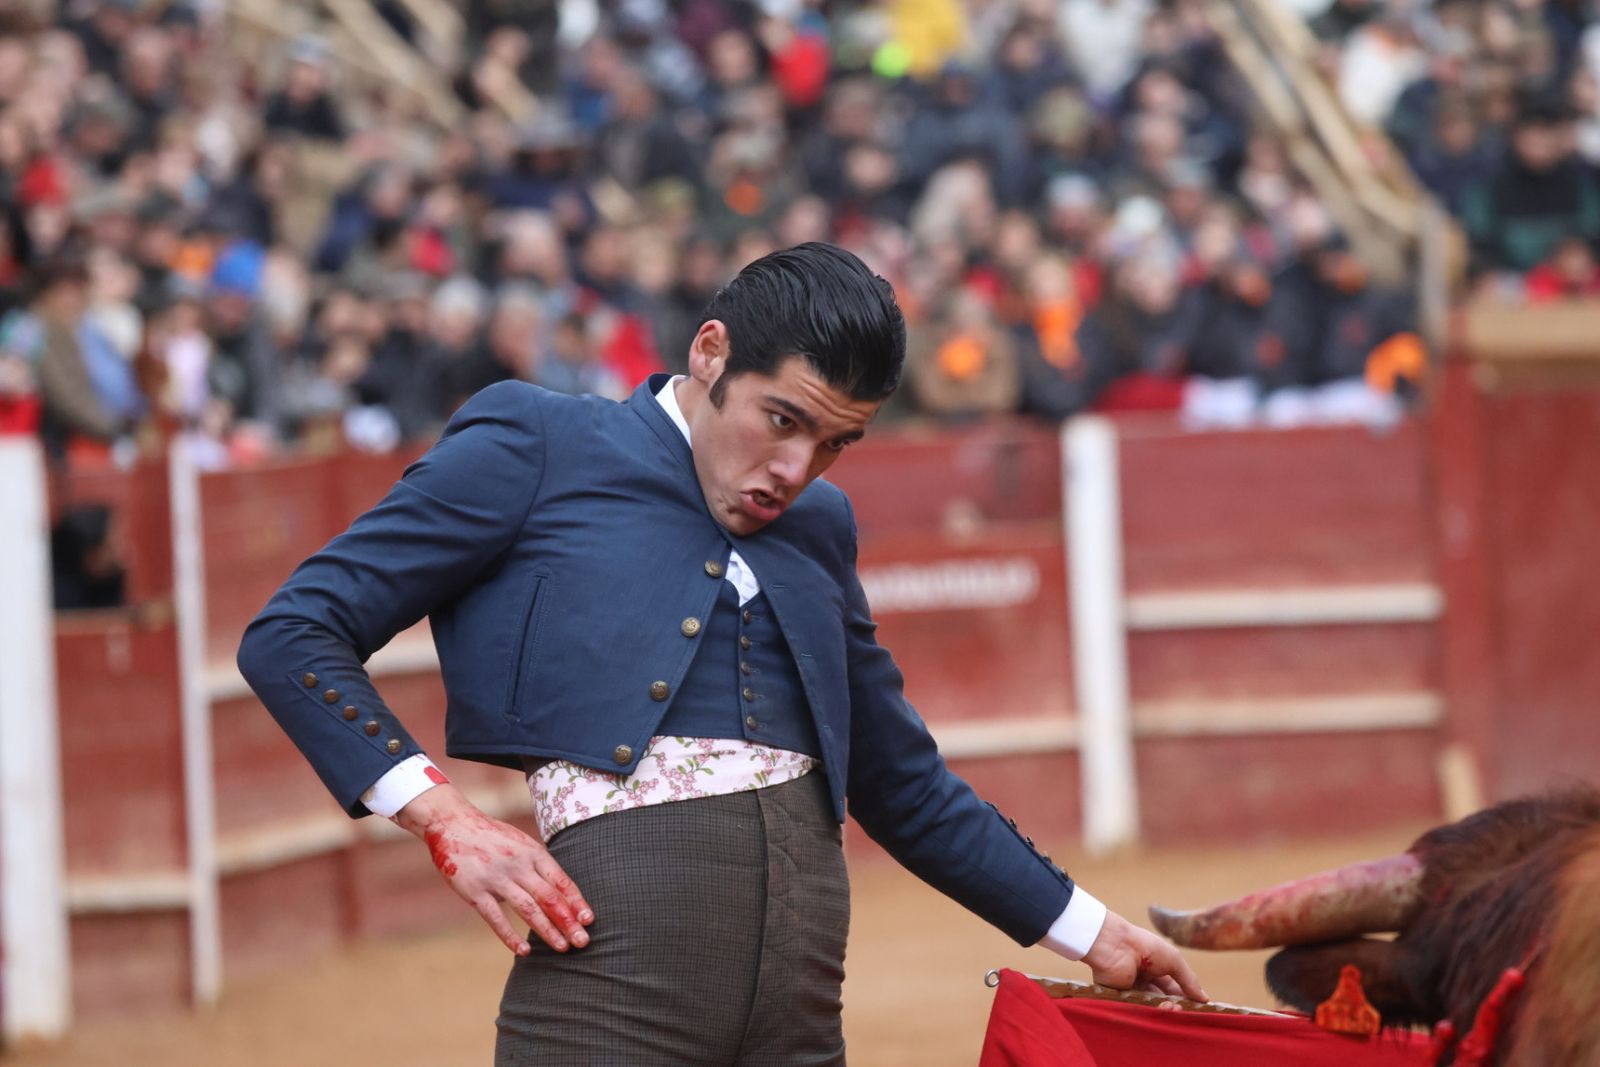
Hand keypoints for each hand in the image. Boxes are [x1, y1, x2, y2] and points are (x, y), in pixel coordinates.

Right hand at [395, 784, 593, 955]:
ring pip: (528, 908)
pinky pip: (496, 917)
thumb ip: (538, 865)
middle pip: (549, 897)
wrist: (453, 824)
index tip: (589, 919)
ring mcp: (496, 878)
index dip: (576, 901)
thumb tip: (559, 891)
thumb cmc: (491, 836)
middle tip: (582, 942)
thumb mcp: (521, 842)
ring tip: (562, 947)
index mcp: (532, 852)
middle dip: (568, 921)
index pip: (561, 880)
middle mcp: (518, 865)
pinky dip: (510, 935)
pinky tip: (524, 951)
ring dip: (547, 930)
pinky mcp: (475, 891)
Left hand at [1083, 910, 1207, 1001]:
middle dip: (1175, 1007)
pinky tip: (1159, 1009)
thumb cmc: (1145, 947)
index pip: (1174, 990)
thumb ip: (1189, 980)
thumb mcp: (1174, 960)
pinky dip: (1149, 1012)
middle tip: (1181, 1009)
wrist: (1116, 944)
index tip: (1197, 1009)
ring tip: (1171, 1007)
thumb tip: (1205, 999)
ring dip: (1164, 1010)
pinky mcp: (1120, 999)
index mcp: (1156, 970)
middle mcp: (1145, 981)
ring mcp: (1132, 990)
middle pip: (1164, 1001)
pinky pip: (1137, 1011)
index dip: (1185, 999)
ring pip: (1152, 1008)